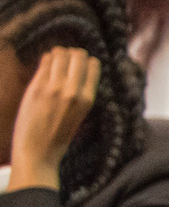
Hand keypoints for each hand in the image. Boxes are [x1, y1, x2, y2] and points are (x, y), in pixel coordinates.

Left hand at [7, 47, 98, 192]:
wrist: (37, 153)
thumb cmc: (58, 137)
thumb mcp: (79, 115)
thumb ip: (80, 94)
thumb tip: (77, 73)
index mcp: (88, 99)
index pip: (93, 65)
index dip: (86, 61)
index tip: (80, 64)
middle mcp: (73, 90)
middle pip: (78, 56)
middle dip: (73, 54)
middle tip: (68, 58)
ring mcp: (54, 87)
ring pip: (61, 54)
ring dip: (59, 54)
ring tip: (56, 59)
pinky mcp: (36, 87)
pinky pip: (45, 61)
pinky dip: (47, 59)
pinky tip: (46, 62)